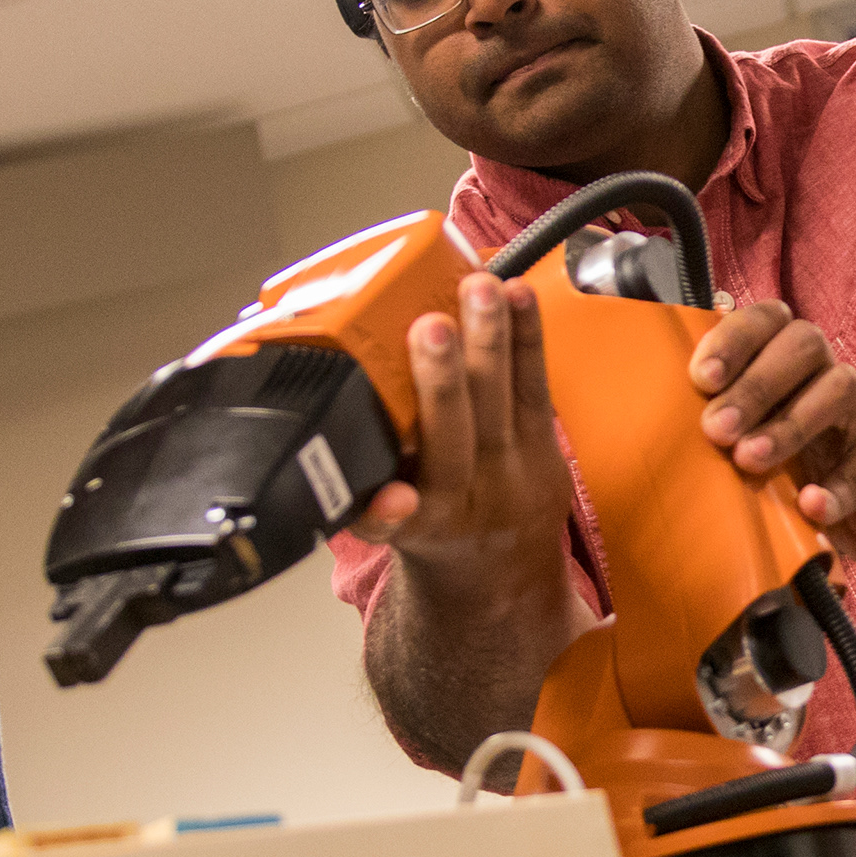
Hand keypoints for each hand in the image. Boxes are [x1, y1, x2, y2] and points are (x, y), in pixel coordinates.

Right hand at [351, 277, 581, 594]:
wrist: (503, 567)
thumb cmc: (435, 528)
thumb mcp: (385, 529)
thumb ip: (355, 495)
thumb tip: (309, 446)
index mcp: (416, 524)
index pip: (393, 520)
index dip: (387, 511)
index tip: (392, 496)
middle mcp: (465, 496)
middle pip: (453, 438)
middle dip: (441, 380)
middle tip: (429, 328)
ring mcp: (511, 468)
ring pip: (501, 401)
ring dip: (491, 339)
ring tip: (481, 289)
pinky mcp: (545, 441)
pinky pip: (537, 386)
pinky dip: (527, 337)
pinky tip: (518, 295)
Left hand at [689, 300, 855, 565]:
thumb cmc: (800, 466)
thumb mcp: (758, 437)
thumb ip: (719, 419)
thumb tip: (648, 417)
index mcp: (793, 361)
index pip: (769, 319)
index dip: (734, 338)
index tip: (701, 378)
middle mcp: (832, 373)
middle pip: (804, 345)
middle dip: (755, 384)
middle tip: (716, 428)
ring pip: (839, 389)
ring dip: (789, 424)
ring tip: (750, 460)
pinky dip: (837, 488)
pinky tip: (809, 506)